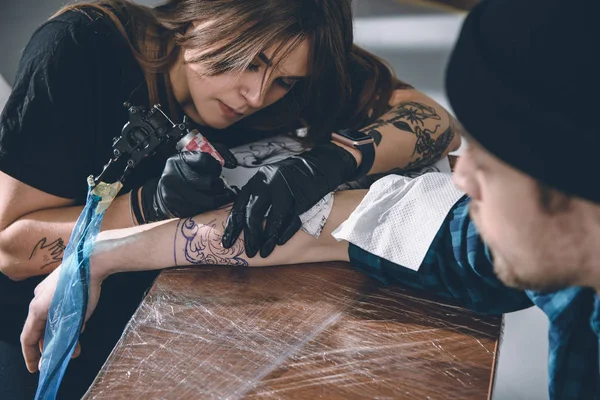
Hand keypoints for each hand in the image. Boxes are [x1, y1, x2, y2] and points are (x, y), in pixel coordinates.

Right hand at [20, 266, 102, 372]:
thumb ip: (67, 335)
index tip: (35, 368)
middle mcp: (38, 299)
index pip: (27, 338)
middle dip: (51, 345)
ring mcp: (48, 290)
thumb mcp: (74, 318)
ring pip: (50, 317)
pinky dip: (65, 318)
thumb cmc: (81, 290)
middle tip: (64, 356)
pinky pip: (57, 306)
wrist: (91, 260)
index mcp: (36, 310)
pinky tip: (80, 324)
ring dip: (61, 332)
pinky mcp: (59, 283)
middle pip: (40, 328)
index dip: (30, 355)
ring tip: (76, 343)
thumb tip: (69, 349)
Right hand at [136, 150, 236, 222]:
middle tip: (218, 184)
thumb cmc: (178, 176)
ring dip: (219, 197)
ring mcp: (175, 195)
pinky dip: (212, 207)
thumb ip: (204, 160)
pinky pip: (203, 210)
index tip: (217, 169)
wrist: (162, 194)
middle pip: (208, 182)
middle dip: (218, 184)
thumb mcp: (185, 161)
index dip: (215, 166)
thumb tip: (231, 162)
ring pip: (209, 200)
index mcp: (176, 162)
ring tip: (219, 194)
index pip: (204, 160)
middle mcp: (173, 177)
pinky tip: (213, 202)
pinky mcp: (180, 210)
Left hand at [221, 143, 356, 257]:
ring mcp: (287, 189)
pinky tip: (280, 241)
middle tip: (250, 251)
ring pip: (274, 218)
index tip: (227, 242)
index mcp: (257, 181)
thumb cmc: (289, 178)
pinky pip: (292, 218)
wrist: (317, 166)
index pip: (240, 206)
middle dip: (251, 236)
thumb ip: (255, 199)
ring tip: (264, 251)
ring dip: (268, 238)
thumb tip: (240, 224)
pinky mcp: (303, 196)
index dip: (232, 227)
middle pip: (254, 213)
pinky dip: (286, 232)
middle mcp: (269, 183)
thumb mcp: (267, 183)